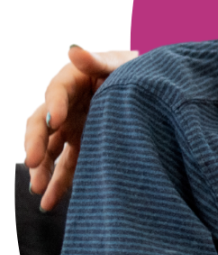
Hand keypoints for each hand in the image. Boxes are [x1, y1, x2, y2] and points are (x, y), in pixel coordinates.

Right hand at [22, 45, 137, 210]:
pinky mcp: (83, 148)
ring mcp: (71, 130)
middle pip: (41, 124)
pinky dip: (58, 185)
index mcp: (71, 82)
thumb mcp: (119, 64)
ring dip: (42, 170)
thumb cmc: (131, 70)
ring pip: (49, 151)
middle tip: (33, 161)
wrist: (146, 88)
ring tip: (38, 189)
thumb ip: (98, 62)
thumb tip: (74, 51)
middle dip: (35, 143)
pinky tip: (49, 204)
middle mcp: (64, 107)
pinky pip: (66, 167)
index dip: (55, 106)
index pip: (56, 92)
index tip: (57, 120)